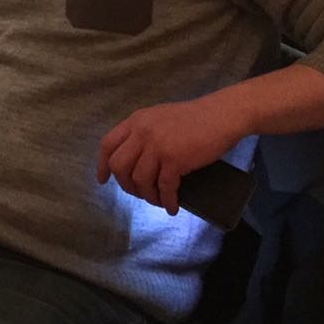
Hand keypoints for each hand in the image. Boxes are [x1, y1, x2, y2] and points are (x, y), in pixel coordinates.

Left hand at [97, 94, 246, 215]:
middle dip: (125, 185)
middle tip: (138, 193)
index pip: (107, 144)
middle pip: (119, 166)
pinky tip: (172, 207)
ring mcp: (157, 146)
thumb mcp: (158, 117)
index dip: (102, 165)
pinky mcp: (175, 160)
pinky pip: (165, 188)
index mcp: (136, 121)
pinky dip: (167, 201)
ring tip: (157, 201)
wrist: (220, 116)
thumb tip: (134, 157)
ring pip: (140, 180)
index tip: (103, 180)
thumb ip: (143, 132)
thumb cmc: (193, 118)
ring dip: (147, 196)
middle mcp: (141, 133)